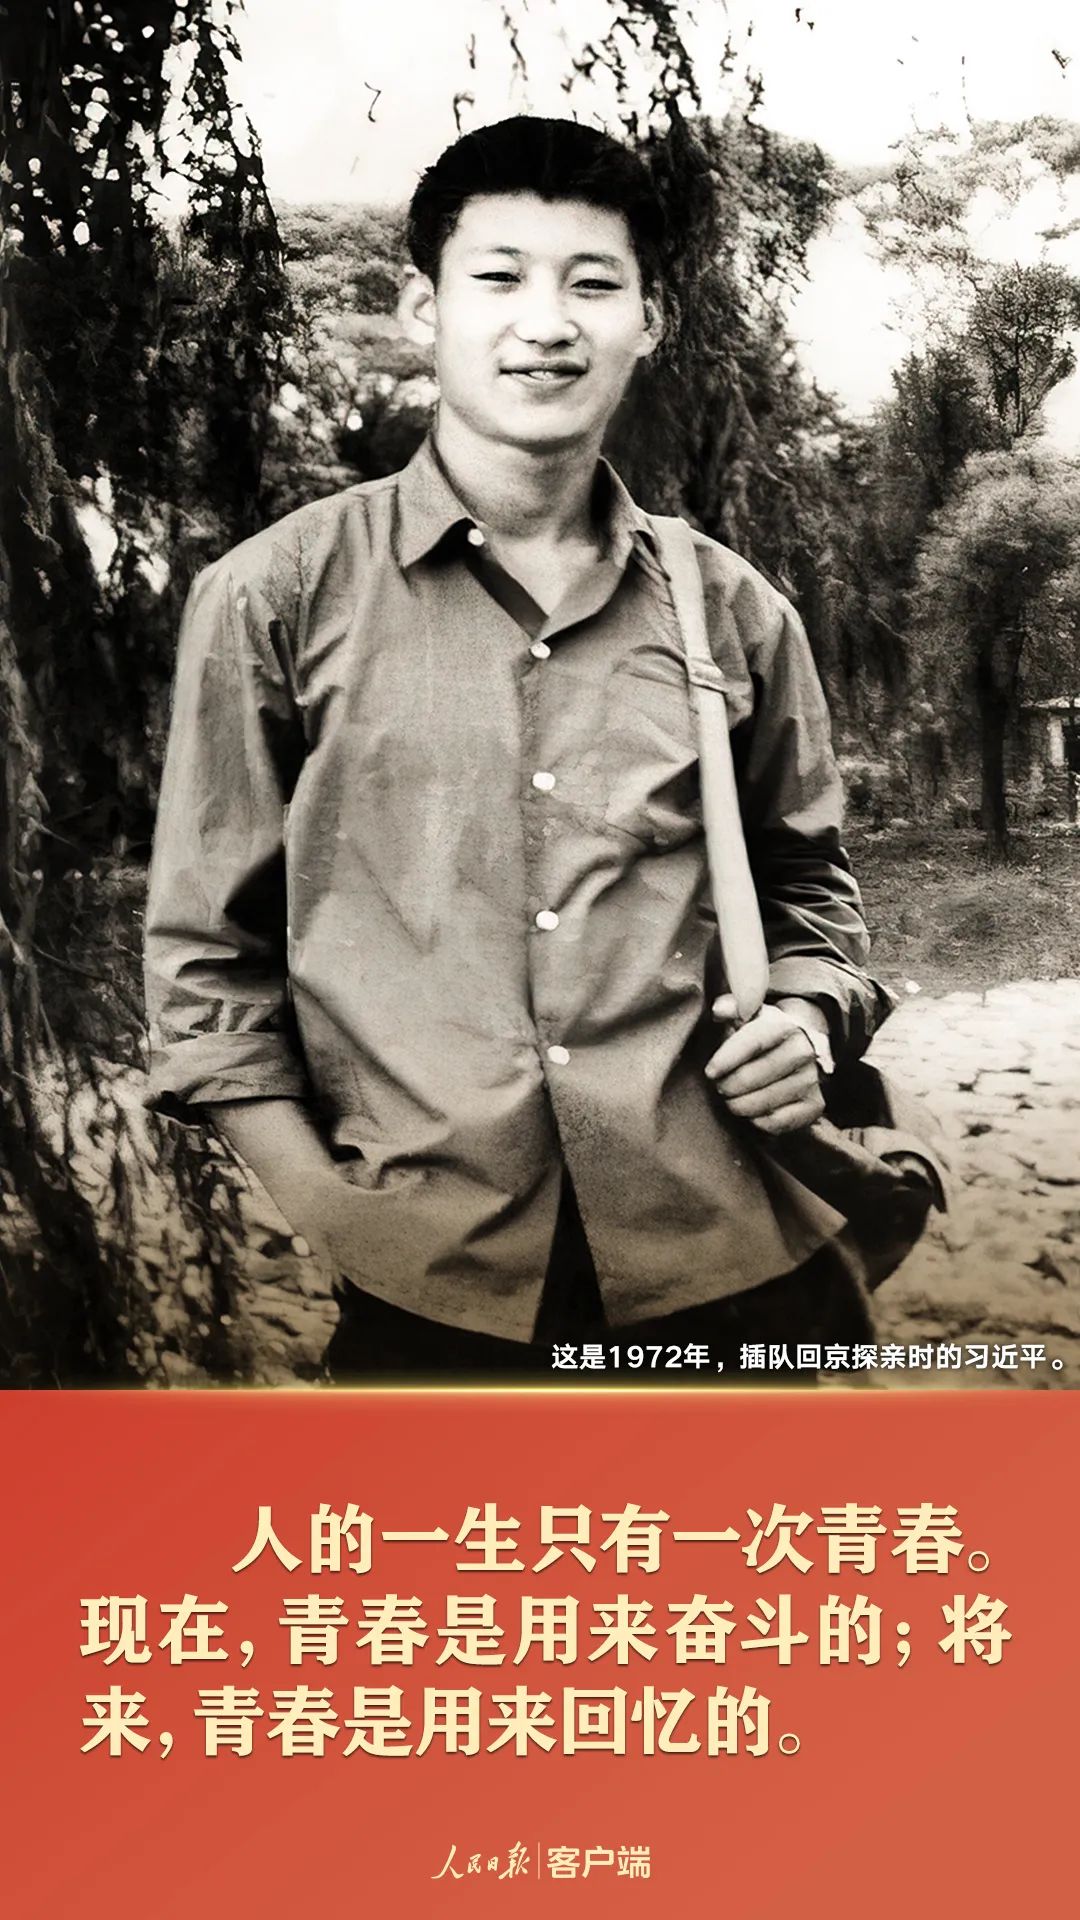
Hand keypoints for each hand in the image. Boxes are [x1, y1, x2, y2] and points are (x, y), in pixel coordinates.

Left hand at [705, 995, 825, 1135]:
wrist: (804, 1047)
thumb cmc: (765, 1034)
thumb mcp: (750, 1016)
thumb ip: (732, 1008)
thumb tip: (719, 1009)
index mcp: (785, 1026)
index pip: (752, 1043)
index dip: (726, 1059)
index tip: (710, 1072)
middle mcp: (803, 1052)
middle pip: (752, 1077)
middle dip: (727, 1086)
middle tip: (720, 1086)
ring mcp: (811, 1080)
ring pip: (762, 1103)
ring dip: (738, 1106)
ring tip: (731, 1099)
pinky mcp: (815, 1105)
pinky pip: (778, 1122)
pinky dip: (759, 1121)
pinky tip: (752, 1112)